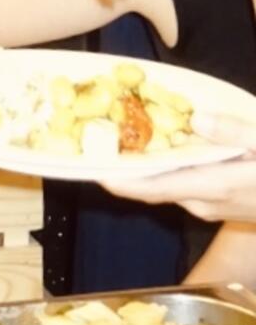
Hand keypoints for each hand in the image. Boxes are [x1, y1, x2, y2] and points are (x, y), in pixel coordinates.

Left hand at [101, 113, 255, 221]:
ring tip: (121, 134)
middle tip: (95, 139)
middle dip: (123, 167)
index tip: (89, 168)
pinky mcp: (220, 202)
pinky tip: (161, 144)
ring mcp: (213, 205)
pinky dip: (166, 167)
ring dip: (144, 166)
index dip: (119, 180)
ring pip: (167, 185)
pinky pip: (182, 184)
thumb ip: (236, 132)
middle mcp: (206, 202)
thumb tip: (198, 119)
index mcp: (214, 186)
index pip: (154, 188)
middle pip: (152, 187)